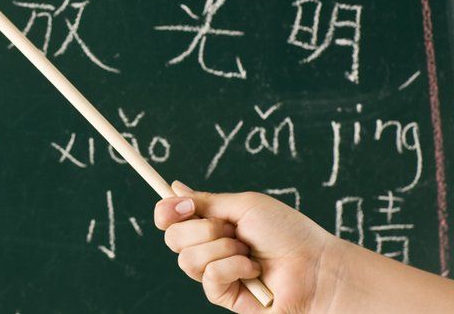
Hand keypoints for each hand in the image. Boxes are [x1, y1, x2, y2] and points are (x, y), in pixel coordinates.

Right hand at [154, 181, 340, 312]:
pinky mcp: (224, 295)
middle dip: (201, 229)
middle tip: (231, 228)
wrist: (315, 267)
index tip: (183, 205)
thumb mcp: (246, 205)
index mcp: (213, 223)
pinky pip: (208, 278)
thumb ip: (207, 200)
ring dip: (220, 249)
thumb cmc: (288, 233)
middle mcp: (210, 247)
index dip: (167, 211)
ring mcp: (216, 272)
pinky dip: (232, 268)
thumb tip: (174, 188)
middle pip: (172, 238)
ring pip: (187, 259)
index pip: (171, 219)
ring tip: (248, 250)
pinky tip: (253, 269)